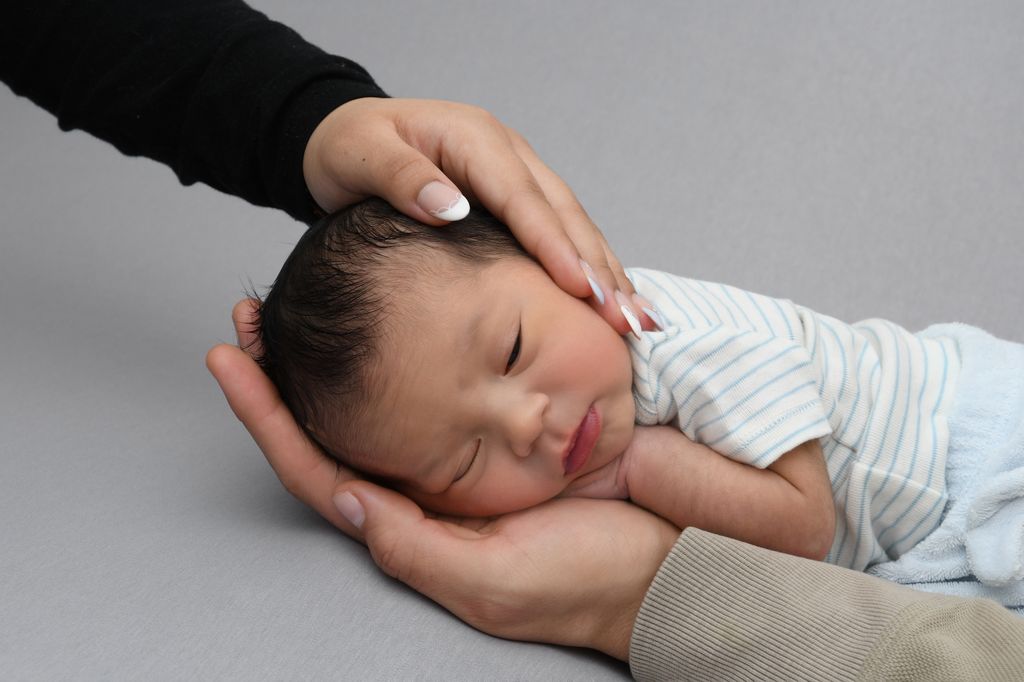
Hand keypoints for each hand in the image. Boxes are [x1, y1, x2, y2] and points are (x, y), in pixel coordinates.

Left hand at [208, 303, 679, 657]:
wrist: (669, 556)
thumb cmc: (583, 581)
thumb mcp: (492, 579)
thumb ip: (410, 544)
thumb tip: (341, 498)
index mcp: (414, 526)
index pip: (317, 468)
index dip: (267, 417)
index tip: (230, 358)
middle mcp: (428, 487)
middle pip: (336, 425)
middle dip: (287, 372)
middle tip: (255, 314)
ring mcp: (463, 453)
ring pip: (380, 397)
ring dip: (338, 350)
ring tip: (306, 301)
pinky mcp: (504, 424)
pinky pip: (446, 379)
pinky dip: (414, 345)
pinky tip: (398, 312)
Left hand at [302, 97, 653, 334]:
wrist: (346, 138)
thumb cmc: (350, 148)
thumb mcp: (360, 155)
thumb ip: (401, 177)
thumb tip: (449, 208)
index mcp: (475, 139)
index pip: (523, 198)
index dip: (555, 246)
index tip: (582, 290)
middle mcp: (507, 154)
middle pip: (564, 214)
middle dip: (599, 268)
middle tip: (628, 320)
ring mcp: (518, 174)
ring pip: (573, 224)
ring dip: (607, 273)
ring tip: (637, 320)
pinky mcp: (518, 197)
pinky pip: (561, 232)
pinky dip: (589, 268)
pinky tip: (612, 301)